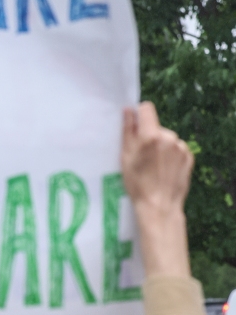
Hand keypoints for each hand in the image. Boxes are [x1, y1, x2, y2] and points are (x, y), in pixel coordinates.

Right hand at [121, 102, 191, 277]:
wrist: (159, 205)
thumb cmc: (137, 183)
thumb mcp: (125, 157)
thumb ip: (128, 131)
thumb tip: (128, 110)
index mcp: (151, 135)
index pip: (147, 109)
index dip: (139, 115)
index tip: (135, 127)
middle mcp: (169, 137)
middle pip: (156, 127)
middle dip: (149, 136)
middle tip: (142, 156)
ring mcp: (181, 147)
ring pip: (167, 138)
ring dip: (161, 146)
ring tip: (154, 165)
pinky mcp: (189, 156)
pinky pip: (177, 149)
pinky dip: (171, 155)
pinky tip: (165, 169)